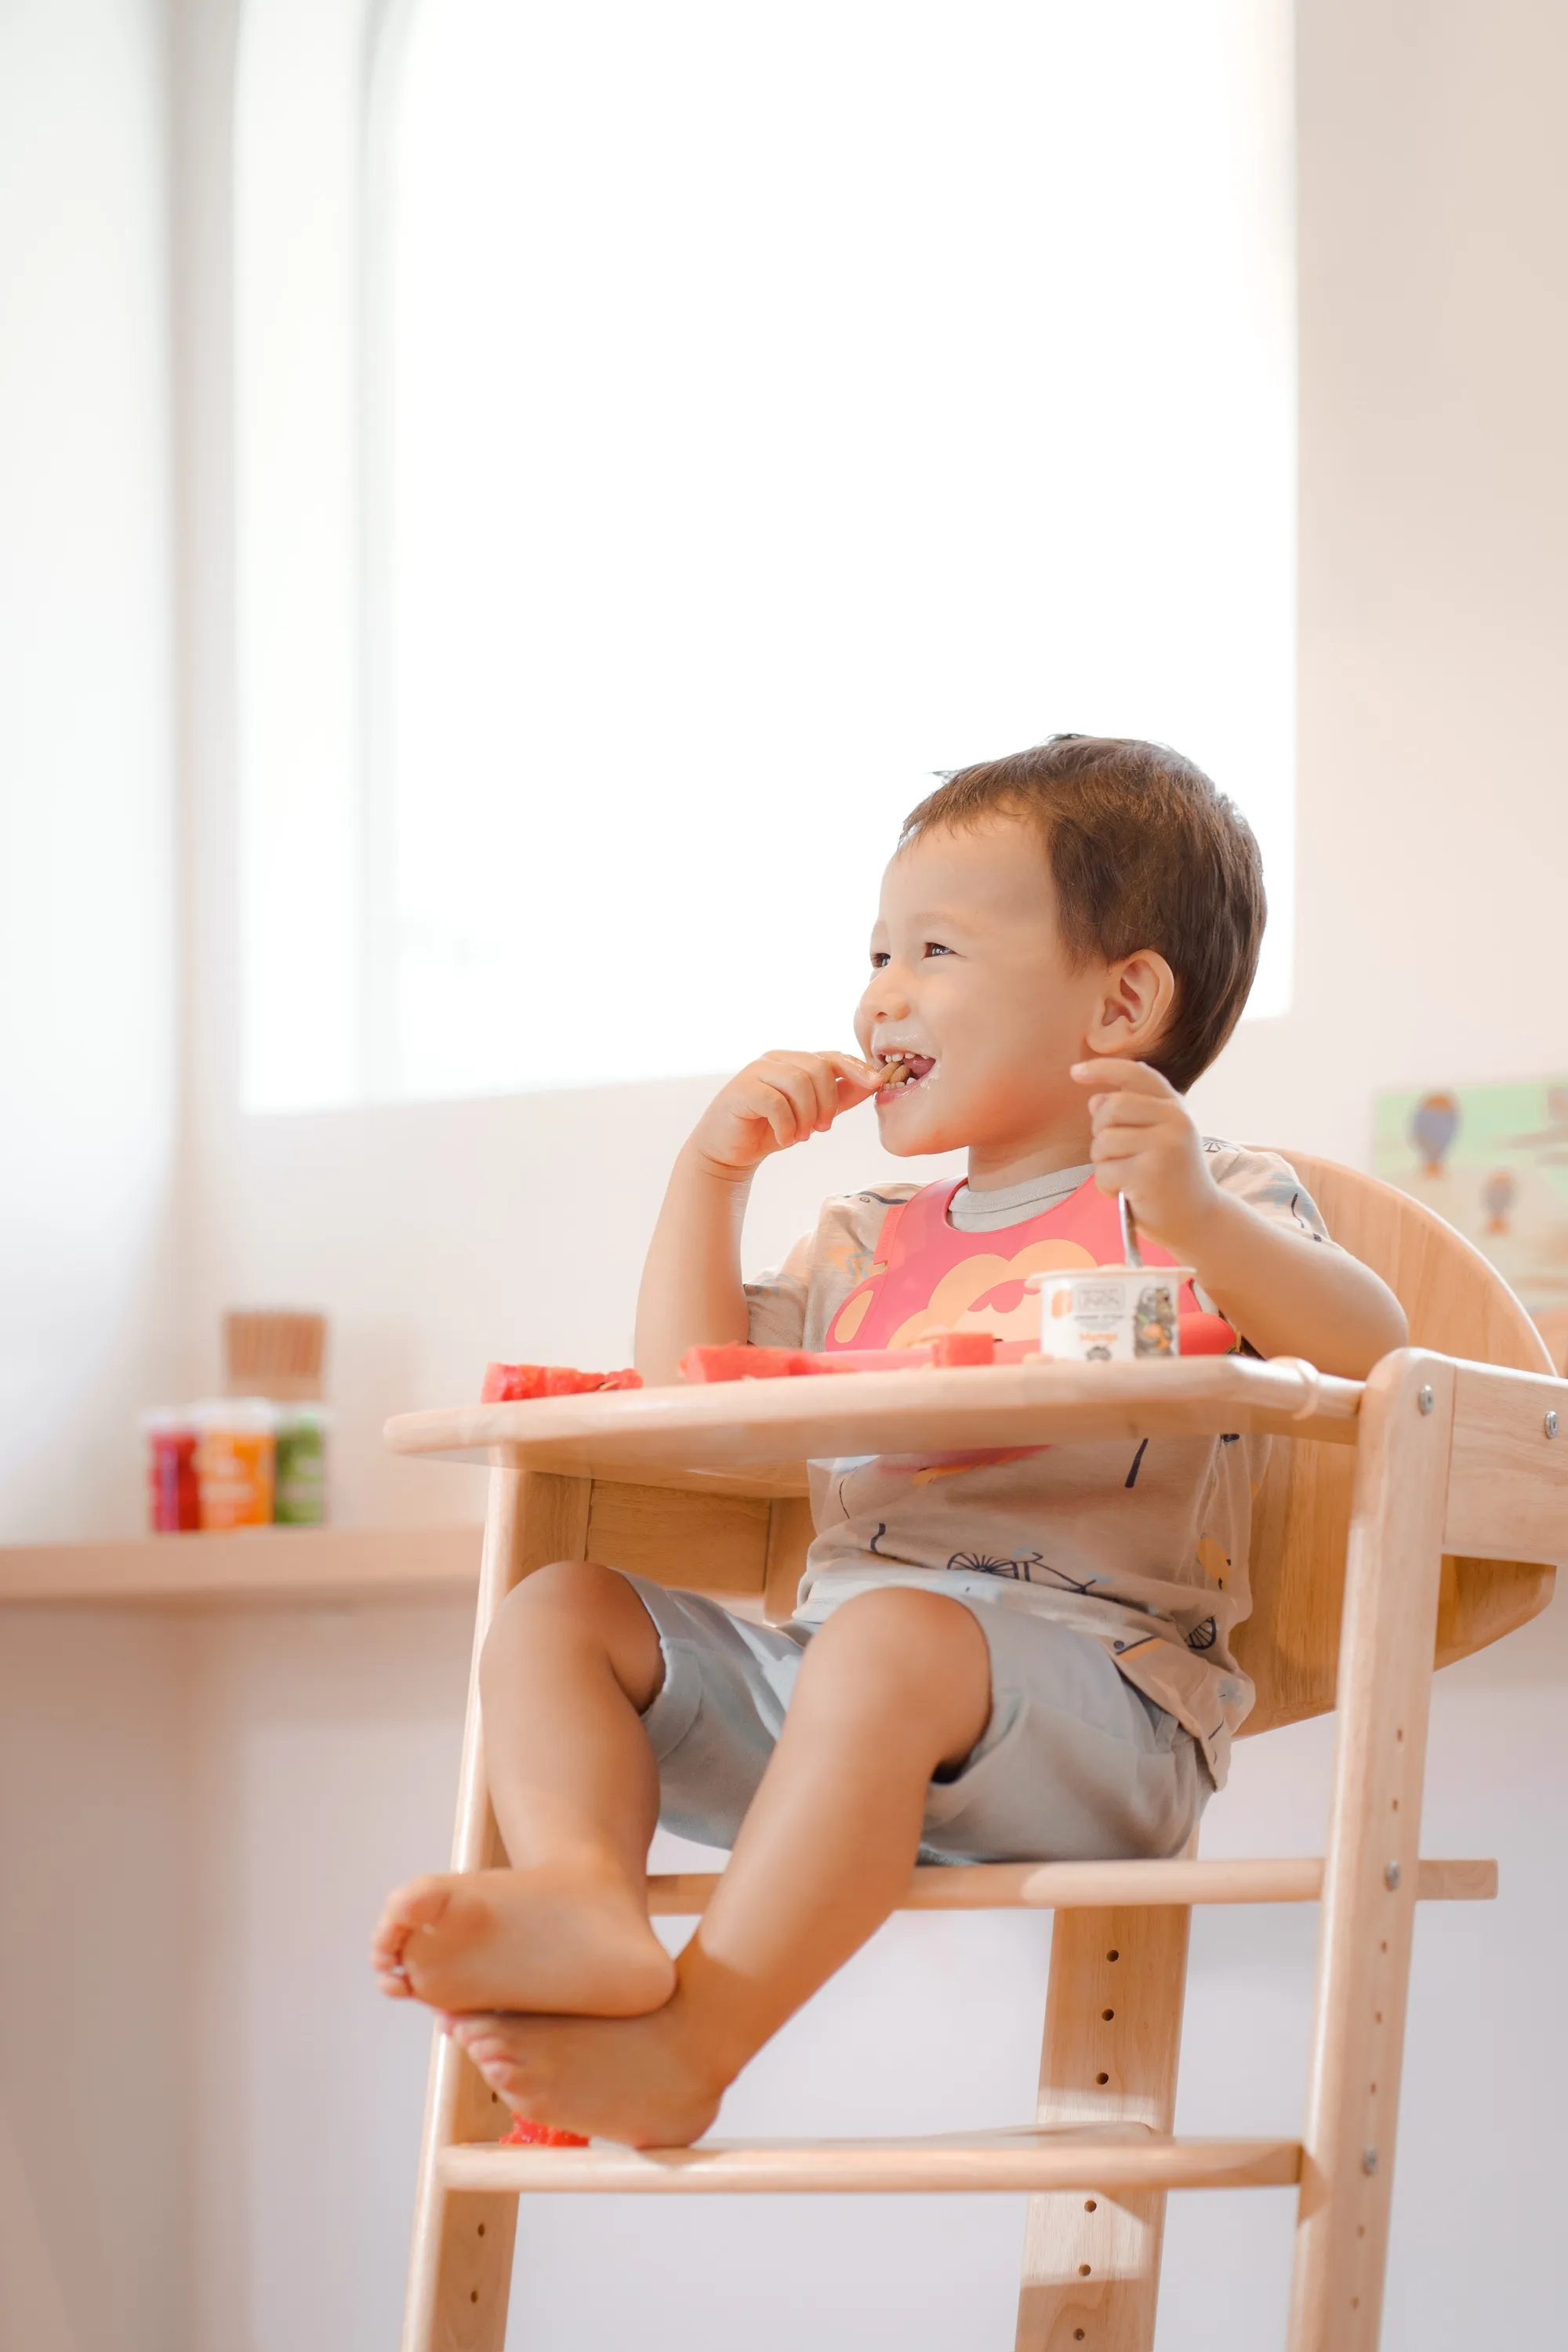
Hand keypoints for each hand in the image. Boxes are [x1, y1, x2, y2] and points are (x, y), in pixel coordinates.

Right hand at [689, 1050, 881, 1179]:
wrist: (728, 1150)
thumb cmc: (770, 1129)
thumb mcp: (812, 1114)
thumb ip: (840, 1097)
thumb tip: (873, 1083)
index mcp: (793, 1061)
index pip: (831, 1056)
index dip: (856, 1068)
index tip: (876, 1083)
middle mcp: (775, 1060)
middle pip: (817, 1069)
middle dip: (827, 1102)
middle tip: (822, 1128)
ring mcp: (756, 1072)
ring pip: (798, 1083)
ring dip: (806, 1115)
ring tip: (801, 1136)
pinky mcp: (741, 1090)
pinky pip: (775, 1102)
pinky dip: (786, 1125)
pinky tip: (784, 1138)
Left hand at [1070, 1058, 1218, 1256]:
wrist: (1198, 1220)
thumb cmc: (1171, 1177)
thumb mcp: (1158, 1138)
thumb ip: (1131, 1115)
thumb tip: (1096, 1100)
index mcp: (1176, 1107)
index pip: (1136, 1074)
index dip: (1103, 1069)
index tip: (1076, 1072)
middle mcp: (1175, 1120)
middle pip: (1110, 1107)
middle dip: (1100, 1131)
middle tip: (1114, 1155)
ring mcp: (1163, 1146)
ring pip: (1103, 1141)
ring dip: (1103, 1163)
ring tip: (1126, 1177)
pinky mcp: (1148, 1174)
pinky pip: (1103, 1172)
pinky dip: (1106, 1187)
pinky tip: (1127, 1194)